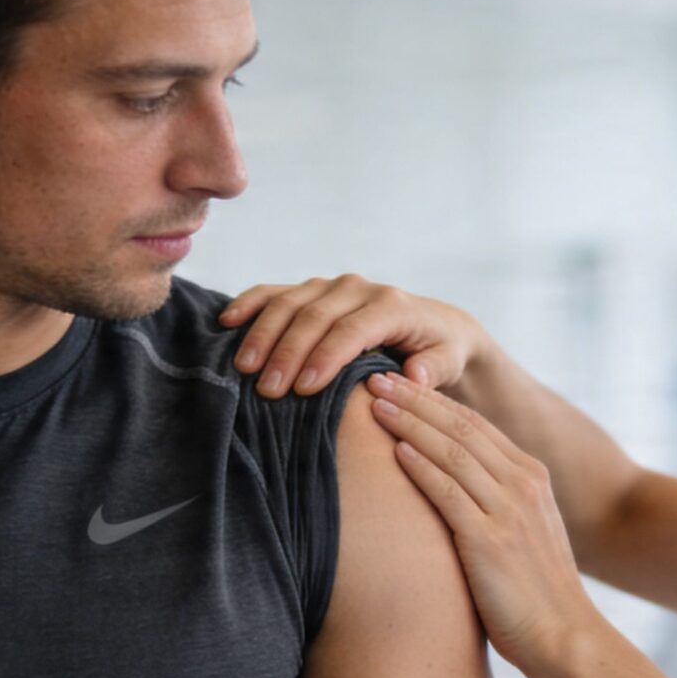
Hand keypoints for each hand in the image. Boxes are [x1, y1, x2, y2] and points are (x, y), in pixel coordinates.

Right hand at [218, 275, 487, 397]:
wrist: (434, 326)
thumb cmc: (440, 352)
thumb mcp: (449, 360)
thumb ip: (434, 368)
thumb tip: (414, 376)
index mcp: (391, 305)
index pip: (352, 330)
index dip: (326, 358)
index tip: (304, 389)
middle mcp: (358, 289)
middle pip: (315, 316)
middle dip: (288, 353)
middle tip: (267, 390)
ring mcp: (330, 286)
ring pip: (290, 302)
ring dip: (263, 333)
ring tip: (243, 368)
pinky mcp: (311, 290)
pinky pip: (275, 292)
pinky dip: (250, 303)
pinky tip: (227, 321)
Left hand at [363, 370, 602, 673]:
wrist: (566, 638)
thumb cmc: (535, 596)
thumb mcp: (521, 535)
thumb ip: (493, 505)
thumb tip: (450, 492)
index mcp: (531, 478)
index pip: (476, 425)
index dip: (433, 400)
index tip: (398, 383)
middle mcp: (523, 485)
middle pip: (461, 428)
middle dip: (415, 399)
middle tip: (374, 376)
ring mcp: (508, 511)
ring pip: (452, 452)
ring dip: (410, 423)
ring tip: (373, 402)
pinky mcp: (491, 541)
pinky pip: (449, 493)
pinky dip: (422, 467)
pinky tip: (396, 450)